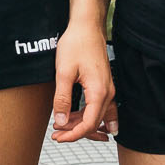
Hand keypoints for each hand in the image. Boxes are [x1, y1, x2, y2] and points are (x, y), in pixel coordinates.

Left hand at [51, 22, 114, 143]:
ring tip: (62, 127)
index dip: (73, 135)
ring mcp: (108, 89)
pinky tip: (81, 122)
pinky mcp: (104, 85)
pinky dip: (89, 117)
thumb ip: (62, 99)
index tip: (59, 137)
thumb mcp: (63, 72)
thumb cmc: (77, 44)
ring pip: (97, 116)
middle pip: (94, 123)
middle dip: (75, 132)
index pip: (88, 123)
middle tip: (56, 135)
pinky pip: (101, 108)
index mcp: (99, 91)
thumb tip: (61, 121)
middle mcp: (107, 92)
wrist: (87, 27)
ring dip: (80, 124)